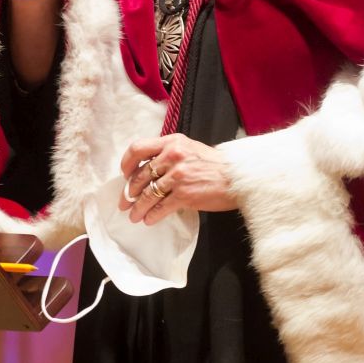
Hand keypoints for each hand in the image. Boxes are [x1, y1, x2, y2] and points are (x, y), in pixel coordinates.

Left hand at [119, 134, 238, 224]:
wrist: (239, 176)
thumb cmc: (216, 164)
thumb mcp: (190, 148)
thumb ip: (170, 153)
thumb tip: (149, 170)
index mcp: (172, 142)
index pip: (138, 148)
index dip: (126, 163)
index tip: (124, 174)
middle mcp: (172, 156)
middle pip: (140, 175)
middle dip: (128, 192)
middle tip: (125, 202)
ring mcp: (178, 176)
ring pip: (147, 194)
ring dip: (137, 208)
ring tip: (133, 216)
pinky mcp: (184, 194)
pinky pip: (160, 207)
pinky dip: (152, 215)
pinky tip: (148, 220)